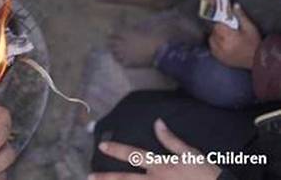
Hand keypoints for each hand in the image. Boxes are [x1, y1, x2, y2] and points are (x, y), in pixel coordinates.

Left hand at [89, 119, 221, 179]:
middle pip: (126, 179)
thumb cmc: (207, 174)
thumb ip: (171, 140)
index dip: (117, 149)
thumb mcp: (191, 153)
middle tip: (90, 176)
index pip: (134, 154)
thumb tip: (157, 123)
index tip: (101, 146)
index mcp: (161, 165)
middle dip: (107, 178)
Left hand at [209, 4, 260, 68]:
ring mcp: (218, 52)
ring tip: (226, 38)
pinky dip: (216, 45)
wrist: (256, 60)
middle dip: (219, 30)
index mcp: (227, 36)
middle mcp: (219, 44)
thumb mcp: (249, 28)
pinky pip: (212, 48)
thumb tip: (234, 5)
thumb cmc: (254, 43)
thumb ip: (240, 16)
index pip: (217, 25)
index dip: (221, 23)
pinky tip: (224, 44)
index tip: (226, 23)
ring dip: (216, 37)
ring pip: (211, 40)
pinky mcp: (218, 58)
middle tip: (228, 30)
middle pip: (213, 32)